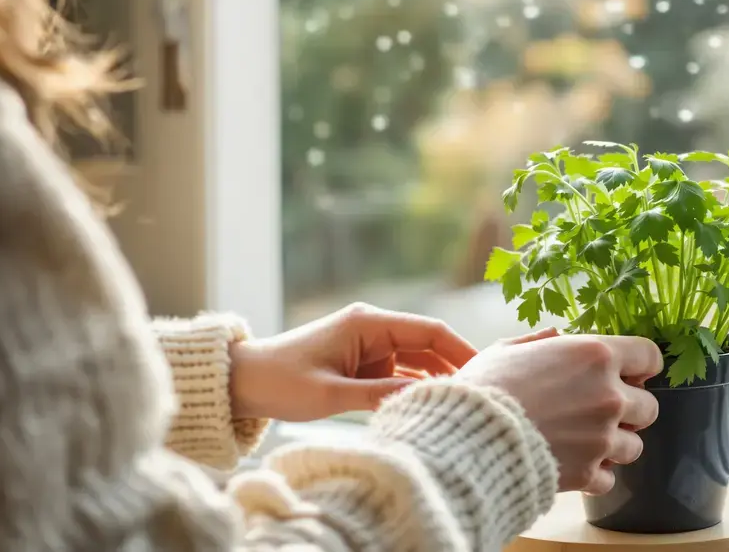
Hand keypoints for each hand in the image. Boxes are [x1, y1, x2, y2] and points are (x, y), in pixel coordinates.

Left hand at [230, 303, 476, 421]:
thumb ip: (378, 394)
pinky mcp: (361, 363)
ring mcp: (368, 345)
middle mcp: (372, 328)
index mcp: (367, 323)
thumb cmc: (281, 381)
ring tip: (462, 402)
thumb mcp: (331, 394)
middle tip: (481, 392)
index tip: (485, 370)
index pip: (429, 330)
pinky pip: (398, 373)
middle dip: (454, 365)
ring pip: (416, 360)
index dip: (460, 348)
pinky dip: (413, 387)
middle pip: (428, 344)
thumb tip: (423, 398)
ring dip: (435, 379)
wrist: (243, 381)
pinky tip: (430, 405)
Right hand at [454, 328, 661, 494]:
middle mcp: (609, 396)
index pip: (649, 356)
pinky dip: (594, 474)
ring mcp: (602, 438)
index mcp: (595, 355)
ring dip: (615, 444)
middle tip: (602, 411)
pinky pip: (608, 478)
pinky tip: (572, 463)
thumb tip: (556, 335)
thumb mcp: (507, 348)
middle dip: (631, 410)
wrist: (469, 436)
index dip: (642, 365)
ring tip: (586, 441)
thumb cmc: (484, 387)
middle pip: (649, 407)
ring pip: (635, 446)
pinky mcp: (588, 473)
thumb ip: (540, 341)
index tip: (632, 373)